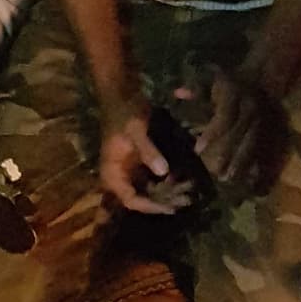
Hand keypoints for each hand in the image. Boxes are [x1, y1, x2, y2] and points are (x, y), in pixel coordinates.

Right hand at [97, 98, 179, 214]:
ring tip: (188, 195)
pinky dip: (168, 182)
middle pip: (141, 198)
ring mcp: (130, 170)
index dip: (150, 206)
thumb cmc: (125, 111)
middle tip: (185, 202)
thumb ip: (148, 151)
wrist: (123, 93)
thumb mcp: (136, 130)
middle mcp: (120, 175)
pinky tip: (184, 181)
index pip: (130, 200)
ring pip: (149, 190)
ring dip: (167, 193)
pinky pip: (154, 179)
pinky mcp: (140, 163)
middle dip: (163, 202)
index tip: (170, 207)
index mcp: (112, 172)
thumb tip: (163, 172)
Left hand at [175, 66, 280, 186]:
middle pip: (239, 135)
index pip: (224, 117)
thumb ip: (196, 89)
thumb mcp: (212, 79)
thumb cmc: (230, 81)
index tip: (197, 150)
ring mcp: (263, 119)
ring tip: (228, 179)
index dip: (212, 134)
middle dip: (226, 154)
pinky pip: (265, 147)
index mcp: (235, 95)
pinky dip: (257, 163)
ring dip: (241, 163)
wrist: (262, 77)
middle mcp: (251, 108)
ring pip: (252, 144)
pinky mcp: (271, 128)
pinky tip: (250, 178)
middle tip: (213, 172)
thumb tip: (178, 94)